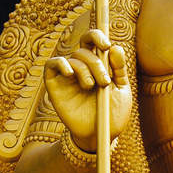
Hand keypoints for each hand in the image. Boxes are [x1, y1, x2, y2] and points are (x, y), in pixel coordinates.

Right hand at [45, 27, 132, 152]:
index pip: (92, 41)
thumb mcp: (121, 90)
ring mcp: (67, 76)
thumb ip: (118, 69)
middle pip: (83, 50)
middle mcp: (81, 68)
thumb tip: (115, 47)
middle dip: (96, 62)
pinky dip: (60, 64)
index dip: (97, 36)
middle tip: (104, 81)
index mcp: (98, 65)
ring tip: (91, 87)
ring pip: (72, 58)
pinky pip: (51, 65)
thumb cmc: (112, 114)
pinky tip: (70, 73)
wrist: (101, 136)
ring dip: (84, 69)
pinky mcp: (55, 86)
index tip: (106, 45)